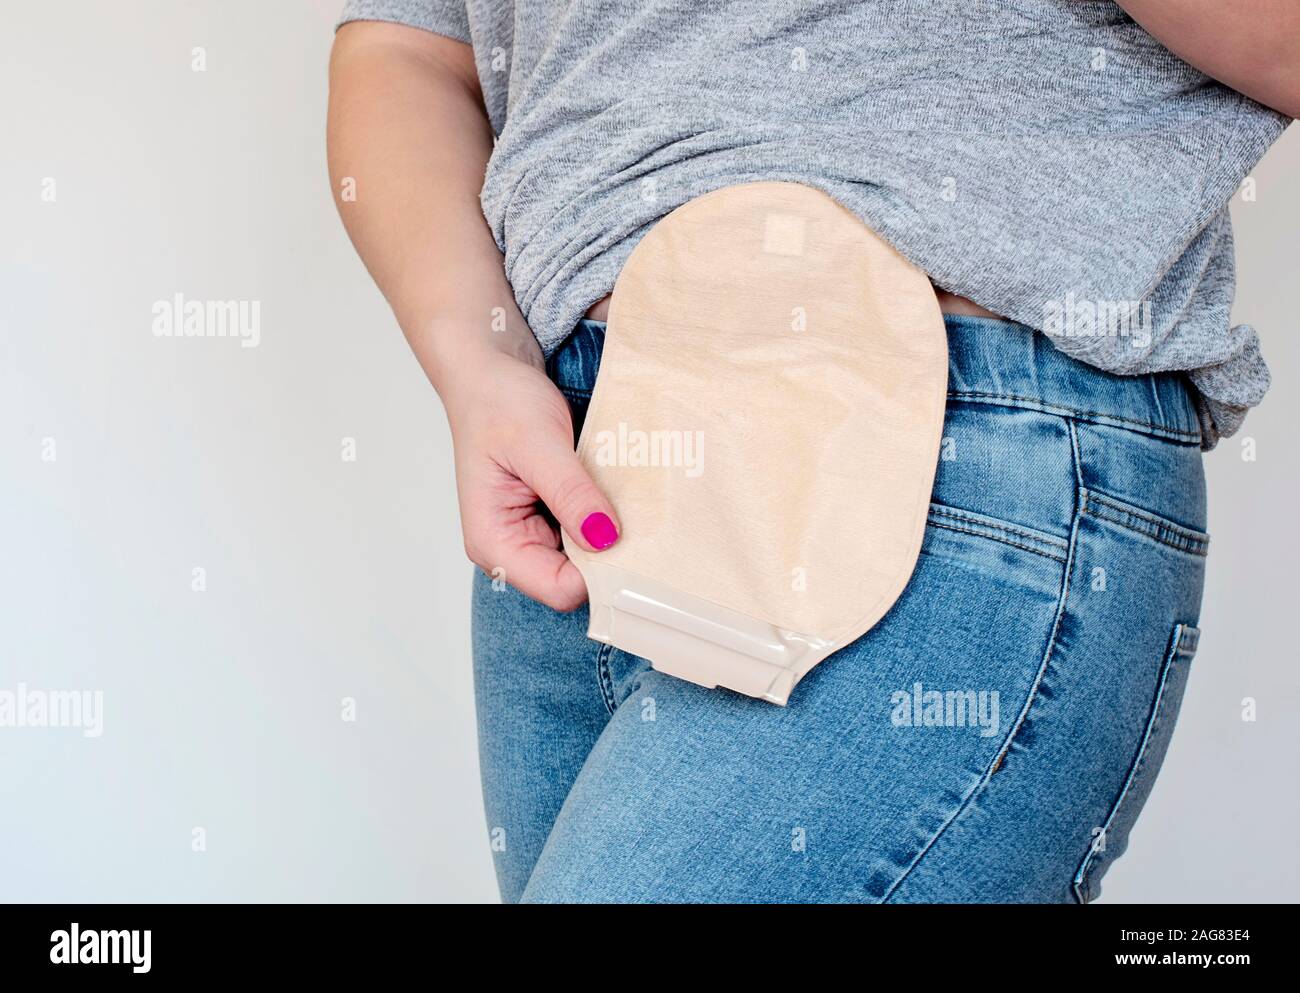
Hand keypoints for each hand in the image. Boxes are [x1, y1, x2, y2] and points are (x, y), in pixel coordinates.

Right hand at [442, 345, 619, 610]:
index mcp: (494, 543)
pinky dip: (607, 517)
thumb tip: (605, 539)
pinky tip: (614, 490)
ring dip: (611, 533)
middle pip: (579, 582)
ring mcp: (533, 537)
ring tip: (623, 494)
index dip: (600, 571)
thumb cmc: (498, 402)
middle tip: (637, 512)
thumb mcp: (538, 443)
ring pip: (590, 561)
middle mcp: (512, 550)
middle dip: (609, 553)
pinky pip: (591, 536)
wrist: (491, 372)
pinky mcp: (552, 521)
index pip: (560, 589)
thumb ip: (570, 494)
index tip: (632, 536)